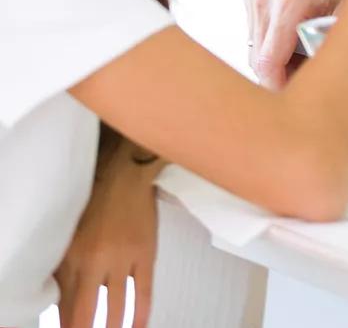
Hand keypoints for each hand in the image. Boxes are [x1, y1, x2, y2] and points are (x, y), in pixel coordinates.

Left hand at [55, 150, 159, 327]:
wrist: (123, 174)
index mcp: (71, 258)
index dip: (66, 326)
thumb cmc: (94, 201)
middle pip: (85, 312)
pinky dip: (139, 313)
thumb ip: (64, 267)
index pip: (65, 306)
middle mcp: (94, 262)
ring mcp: (122, 260)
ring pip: (115, 306)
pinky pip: (143, 291)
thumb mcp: (68, 236)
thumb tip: (62, 299)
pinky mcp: (145, 254)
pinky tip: (137, 326)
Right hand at [245, 0, 347, 86]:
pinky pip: (255, 33)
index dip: (279, 90)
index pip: (267, 64)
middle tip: (305, 91)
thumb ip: (335, 43)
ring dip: (273, 64)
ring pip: (253, 49)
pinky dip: (270, 46)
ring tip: (304, 68)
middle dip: (278, 81)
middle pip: (257, 61)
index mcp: (289, 3)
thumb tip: (332, 79)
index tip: (295, 104)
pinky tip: (293, 47)